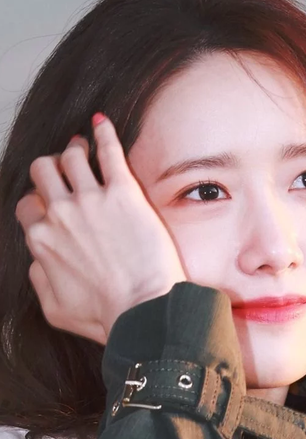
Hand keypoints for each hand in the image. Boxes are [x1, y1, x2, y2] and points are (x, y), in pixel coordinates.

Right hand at [15, 113, 186, 344]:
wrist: (143, 309)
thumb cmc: (105, 315)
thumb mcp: (54, 308)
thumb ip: (39, 277)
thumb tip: (37, 258)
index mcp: (42, 239)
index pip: (29, 205)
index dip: (39, 199)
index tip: (52, 200)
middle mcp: (60, 214)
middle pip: (42, 172)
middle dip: (50, 167)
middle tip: (65, 167)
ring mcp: (91, 199)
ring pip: (71, 156)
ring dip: (74, 149)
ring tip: (83, 146)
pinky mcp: (124, 193)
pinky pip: (108, 151)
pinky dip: (104, 133)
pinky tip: (102, 123)